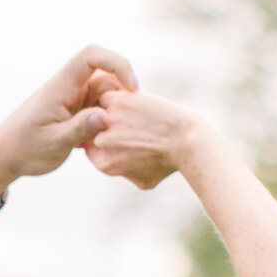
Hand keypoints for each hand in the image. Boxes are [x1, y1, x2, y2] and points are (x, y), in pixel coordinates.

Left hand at [0, 47, 139, 206]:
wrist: (5, 156)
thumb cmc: (24, 149)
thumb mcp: (53, 144)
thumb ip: (79, 130)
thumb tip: (106, 117)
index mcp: (60, 87)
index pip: (91, 56)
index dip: (117, 63)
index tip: (132, 89)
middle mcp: (69, 88)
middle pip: (106, 77)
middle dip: (121, 97)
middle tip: (124, 125)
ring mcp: (74, 99)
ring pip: (106, 94)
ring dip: (114, 113)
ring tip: (108, 138)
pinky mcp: (76, 111)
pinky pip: (100, 108)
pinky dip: (107, 122)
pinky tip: (100, 142)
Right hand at [82, 87, 201, 191]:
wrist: (186, 141)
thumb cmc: (169, 163)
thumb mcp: (142, 180)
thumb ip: (123, 173)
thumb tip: (117, 166)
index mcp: (103, 163)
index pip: (90, 149)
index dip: (102, 141)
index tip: (118, 136)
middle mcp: (101, 143)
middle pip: (90, 130)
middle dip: (102, 125)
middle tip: (123, 122)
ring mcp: (107, 121)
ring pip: (96, 110)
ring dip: (108, 110)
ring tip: (128, 113)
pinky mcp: (118, 102)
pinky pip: (107, 96)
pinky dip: (118, 99)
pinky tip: (133, 103)